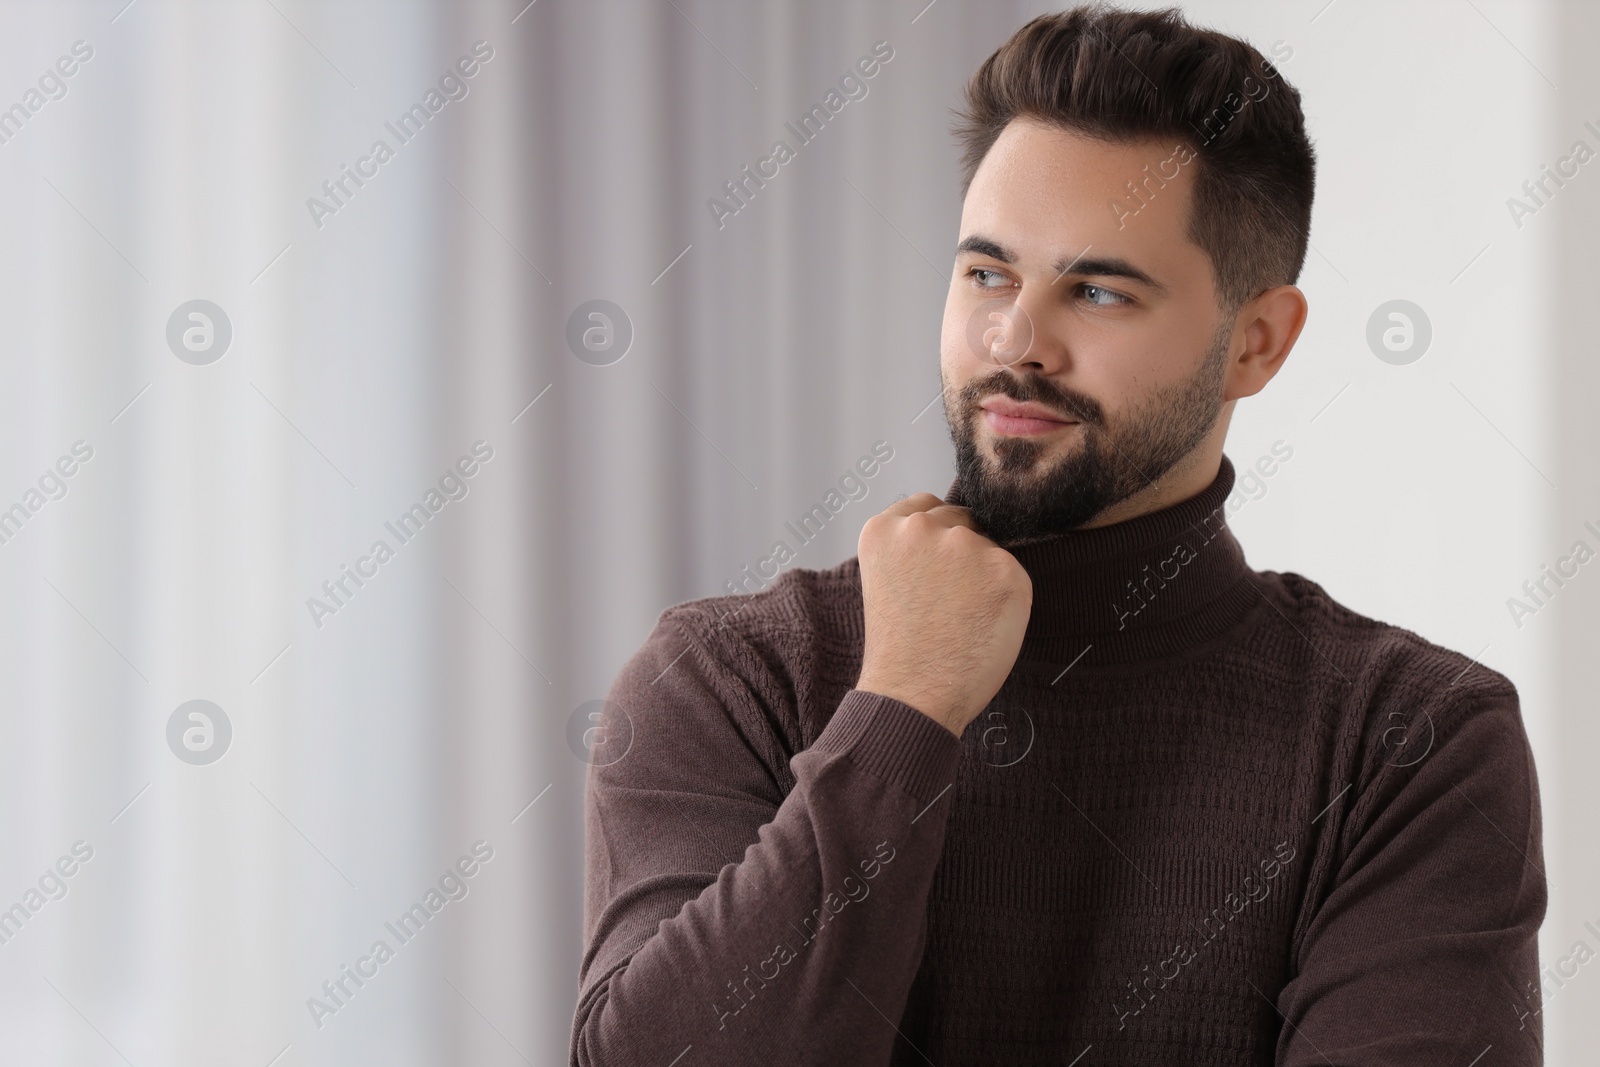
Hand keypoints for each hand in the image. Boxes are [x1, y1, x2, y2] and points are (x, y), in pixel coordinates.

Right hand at [854, 493, 1032, 736]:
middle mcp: (922, 527)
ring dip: (983, 573)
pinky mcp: (1005, 570)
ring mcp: (965, 546)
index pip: (925, 506)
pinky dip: (1005, 598)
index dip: (934, 538)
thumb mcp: (888, 578)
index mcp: (883, 529)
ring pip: (988, 546)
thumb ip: (912, 548)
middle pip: (960, 519)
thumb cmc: (900, 648)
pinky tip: (982, 625)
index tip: (931, 570)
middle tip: (948, 603)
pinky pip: (1012, 574)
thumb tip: (959, 530)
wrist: (912, 695)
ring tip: (962, 618)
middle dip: (960, 552)